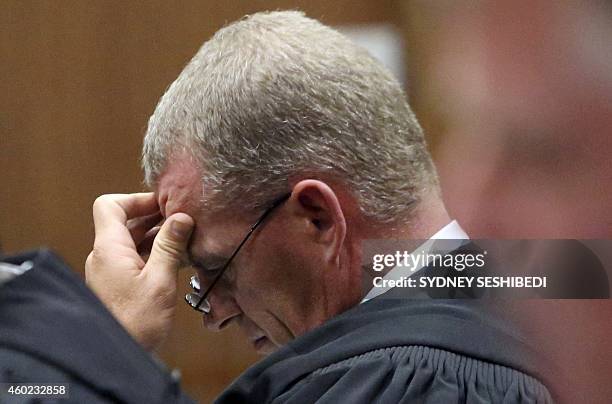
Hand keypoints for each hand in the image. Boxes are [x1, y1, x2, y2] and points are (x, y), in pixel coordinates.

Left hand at [85, 193, 193, 350]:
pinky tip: (176, 260)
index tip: (164, 204)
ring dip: (156, 237)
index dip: (136, 200)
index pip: (110, 206)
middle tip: (183, 219)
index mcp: (109, 249)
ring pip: (131, 241)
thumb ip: (170, 246)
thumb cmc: (136, 323)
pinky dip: (153, 254)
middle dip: (154, 217)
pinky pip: (134, 258)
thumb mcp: (160, 281)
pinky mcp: (117, 285)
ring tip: (185, 239)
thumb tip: (181, 217)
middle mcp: (104, 256)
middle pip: (124, 222)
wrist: (116, 358)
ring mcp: (109, 271)